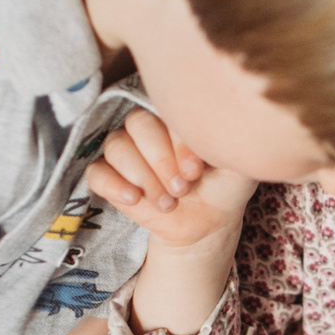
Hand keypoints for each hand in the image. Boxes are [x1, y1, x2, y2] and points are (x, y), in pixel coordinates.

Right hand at [87, 110, 255, 250]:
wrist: (210, 222)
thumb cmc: (225, 184)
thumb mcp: (238, 162)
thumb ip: (233, 138)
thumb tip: (227, 116)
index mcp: (175, 116)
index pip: (164, 112)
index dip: (177, 143)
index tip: (196, 171)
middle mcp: (147, 128)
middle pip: (137, 124)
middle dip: (160, 160)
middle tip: (182, 188)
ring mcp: (125, 152)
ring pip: (117, 147)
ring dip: (143, 177)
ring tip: (168, 202)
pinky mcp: (109, 178)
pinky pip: (96, 173)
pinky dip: (113, 185)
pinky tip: (134, 199)